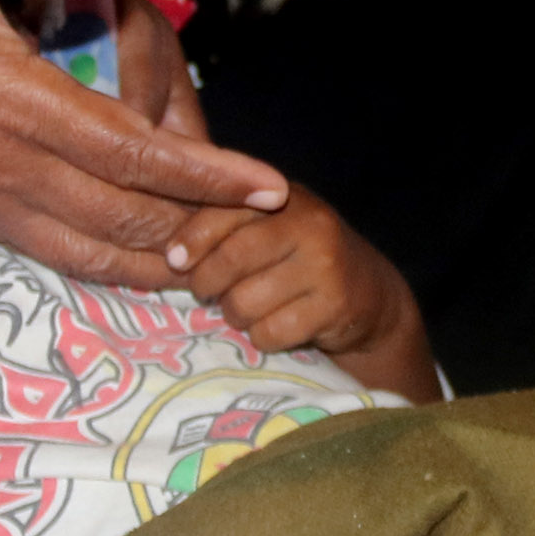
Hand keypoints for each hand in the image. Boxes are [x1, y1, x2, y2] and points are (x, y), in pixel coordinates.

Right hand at [0, 0, 287, 291]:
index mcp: (17, 102)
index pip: (137, 154)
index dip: (212, 175)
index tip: (271, 186)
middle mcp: (9, 166)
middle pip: (129, 215)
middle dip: (205, 222)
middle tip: (264, 223)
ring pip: (92, 250)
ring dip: (158, 257)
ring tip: (212, 259)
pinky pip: (48, 253)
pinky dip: (102, 263)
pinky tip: (130, 260)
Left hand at [173, 185, 434, 396]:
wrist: (370, 295)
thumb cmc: (300, 258)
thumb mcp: (270, 224)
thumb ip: (225, 217)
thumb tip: (164, 228)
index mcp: (283, 198)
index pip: (224, 212)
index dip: (192, 239)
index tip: (175, 261)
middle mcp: (309, 223)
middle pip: (231, 259)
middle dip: (208, 284)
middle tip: (209, 293)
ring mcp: (325, 265)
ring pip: (245, 302)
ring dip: (237, 315)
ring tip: (251, 308)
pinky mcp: (335, 305)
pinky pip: (270, 332)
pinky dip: (265, 337)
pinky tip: (280, 326)